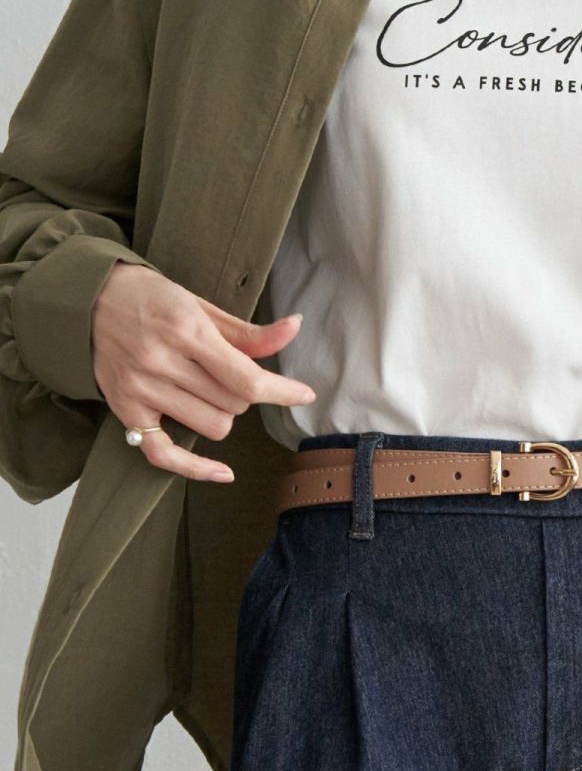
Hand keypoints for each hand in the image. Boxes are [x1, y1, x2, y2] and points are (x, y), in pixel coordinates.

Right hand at [92, 262, 315, 482]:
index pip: (246, 378)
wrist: (88, 300)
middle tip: (228, 373)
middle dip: (244, 393)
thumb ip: (248, 331)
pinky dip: (196, 468)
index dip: (281, 391)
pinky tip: (223, 471)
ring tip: (207, 391)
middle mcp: (161, 363)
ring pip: (212, 427)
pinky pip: (165, 455)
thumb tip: (294, 329)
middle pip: (233, 405)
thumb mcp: (201, 305)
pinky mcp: (126, 412)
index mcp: (186, 332)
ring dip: (223, 414)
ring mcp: (141, 391)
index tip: (304, 394)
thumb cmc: (152, 299)